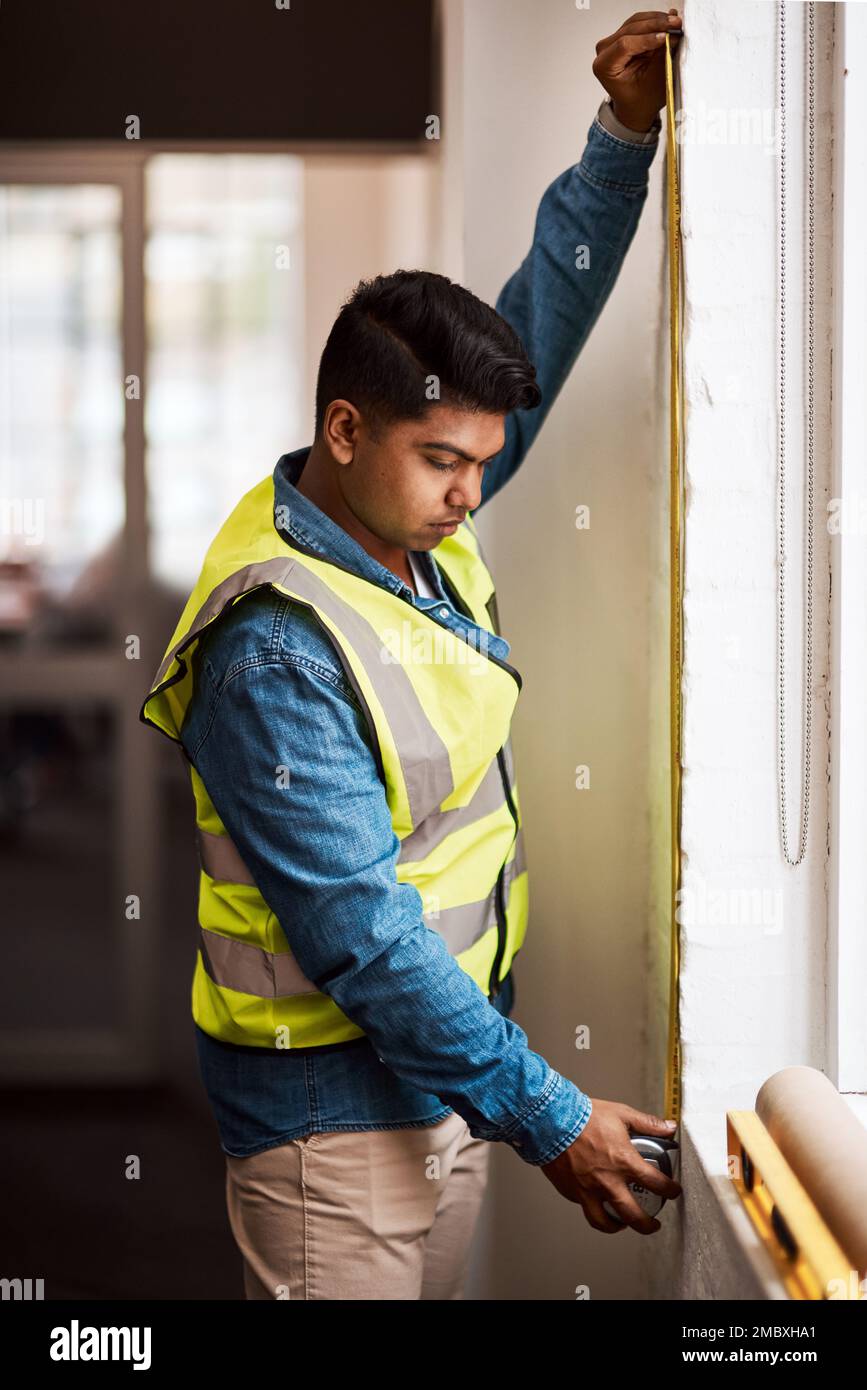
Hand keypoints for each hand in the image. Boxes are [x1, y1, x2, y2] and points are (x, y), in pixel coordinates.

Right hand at [539, 1099, 681, 1233]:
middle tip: (652, 1224)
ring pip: (605, 1222)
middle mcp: (608, 1182)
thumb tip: (668, 1127)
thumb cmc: (583, 1116)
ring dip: (617, 1226)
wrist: (551, 1120)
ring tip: (622, 1223)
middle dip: (648, 1225)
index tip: (673, 1191)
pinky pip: (585, 1207)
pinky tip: (596, 1200)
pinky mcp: (571, 1191)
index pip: (656, 1184)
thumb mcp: (621, 1114)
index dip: (670, 1190)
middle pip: (634, 1216)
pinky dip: (593, 1207)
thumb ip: (647, 1123)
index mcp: (624, 1162)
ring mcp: (588, 1190)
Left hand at [592, 9, 682, 133]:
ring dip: (657, 20)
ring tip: (676, 23)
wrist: (636, 104)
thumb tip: (672, 33)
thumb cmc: (641, 99)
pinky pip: (639, 22)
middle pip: (631, 29)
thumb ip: (661, 55)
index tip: (667, 36)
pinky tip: (669, 22)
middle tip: (676, 24)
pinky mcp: (622, 35)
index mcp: (604, 66)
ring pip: (636, 21)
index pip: (625, 44)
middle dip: (656, 25)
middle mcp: (604, 51)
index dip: (648, 38)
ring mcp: (611, 41)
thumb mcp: (653, 81)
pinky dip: (655, 21)